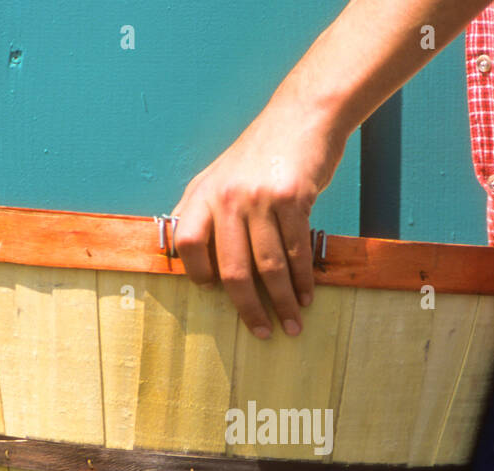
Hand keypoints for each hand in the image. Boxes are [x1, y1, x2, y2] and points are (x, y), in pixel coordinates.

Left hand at [170, 104, 347, 338]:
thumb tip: (193, 260)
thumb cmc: (261, 153)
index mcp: (203, 192)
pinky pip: (296, 252)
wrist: (303, 117)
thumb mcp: (221, 175)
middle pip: (232, 268)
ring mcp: (259, 197)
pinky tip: (306, 297)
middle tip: (261, 332)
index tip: (215, 294)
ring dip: (281, 302)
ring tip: (290, 324)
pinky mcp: (293, 198)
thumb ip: (206, 211)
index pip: (187, 244)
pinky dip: (302, 281)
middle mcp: (226, 195)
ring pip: (269, 266)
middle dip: (248, 308)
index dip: (198, 274)